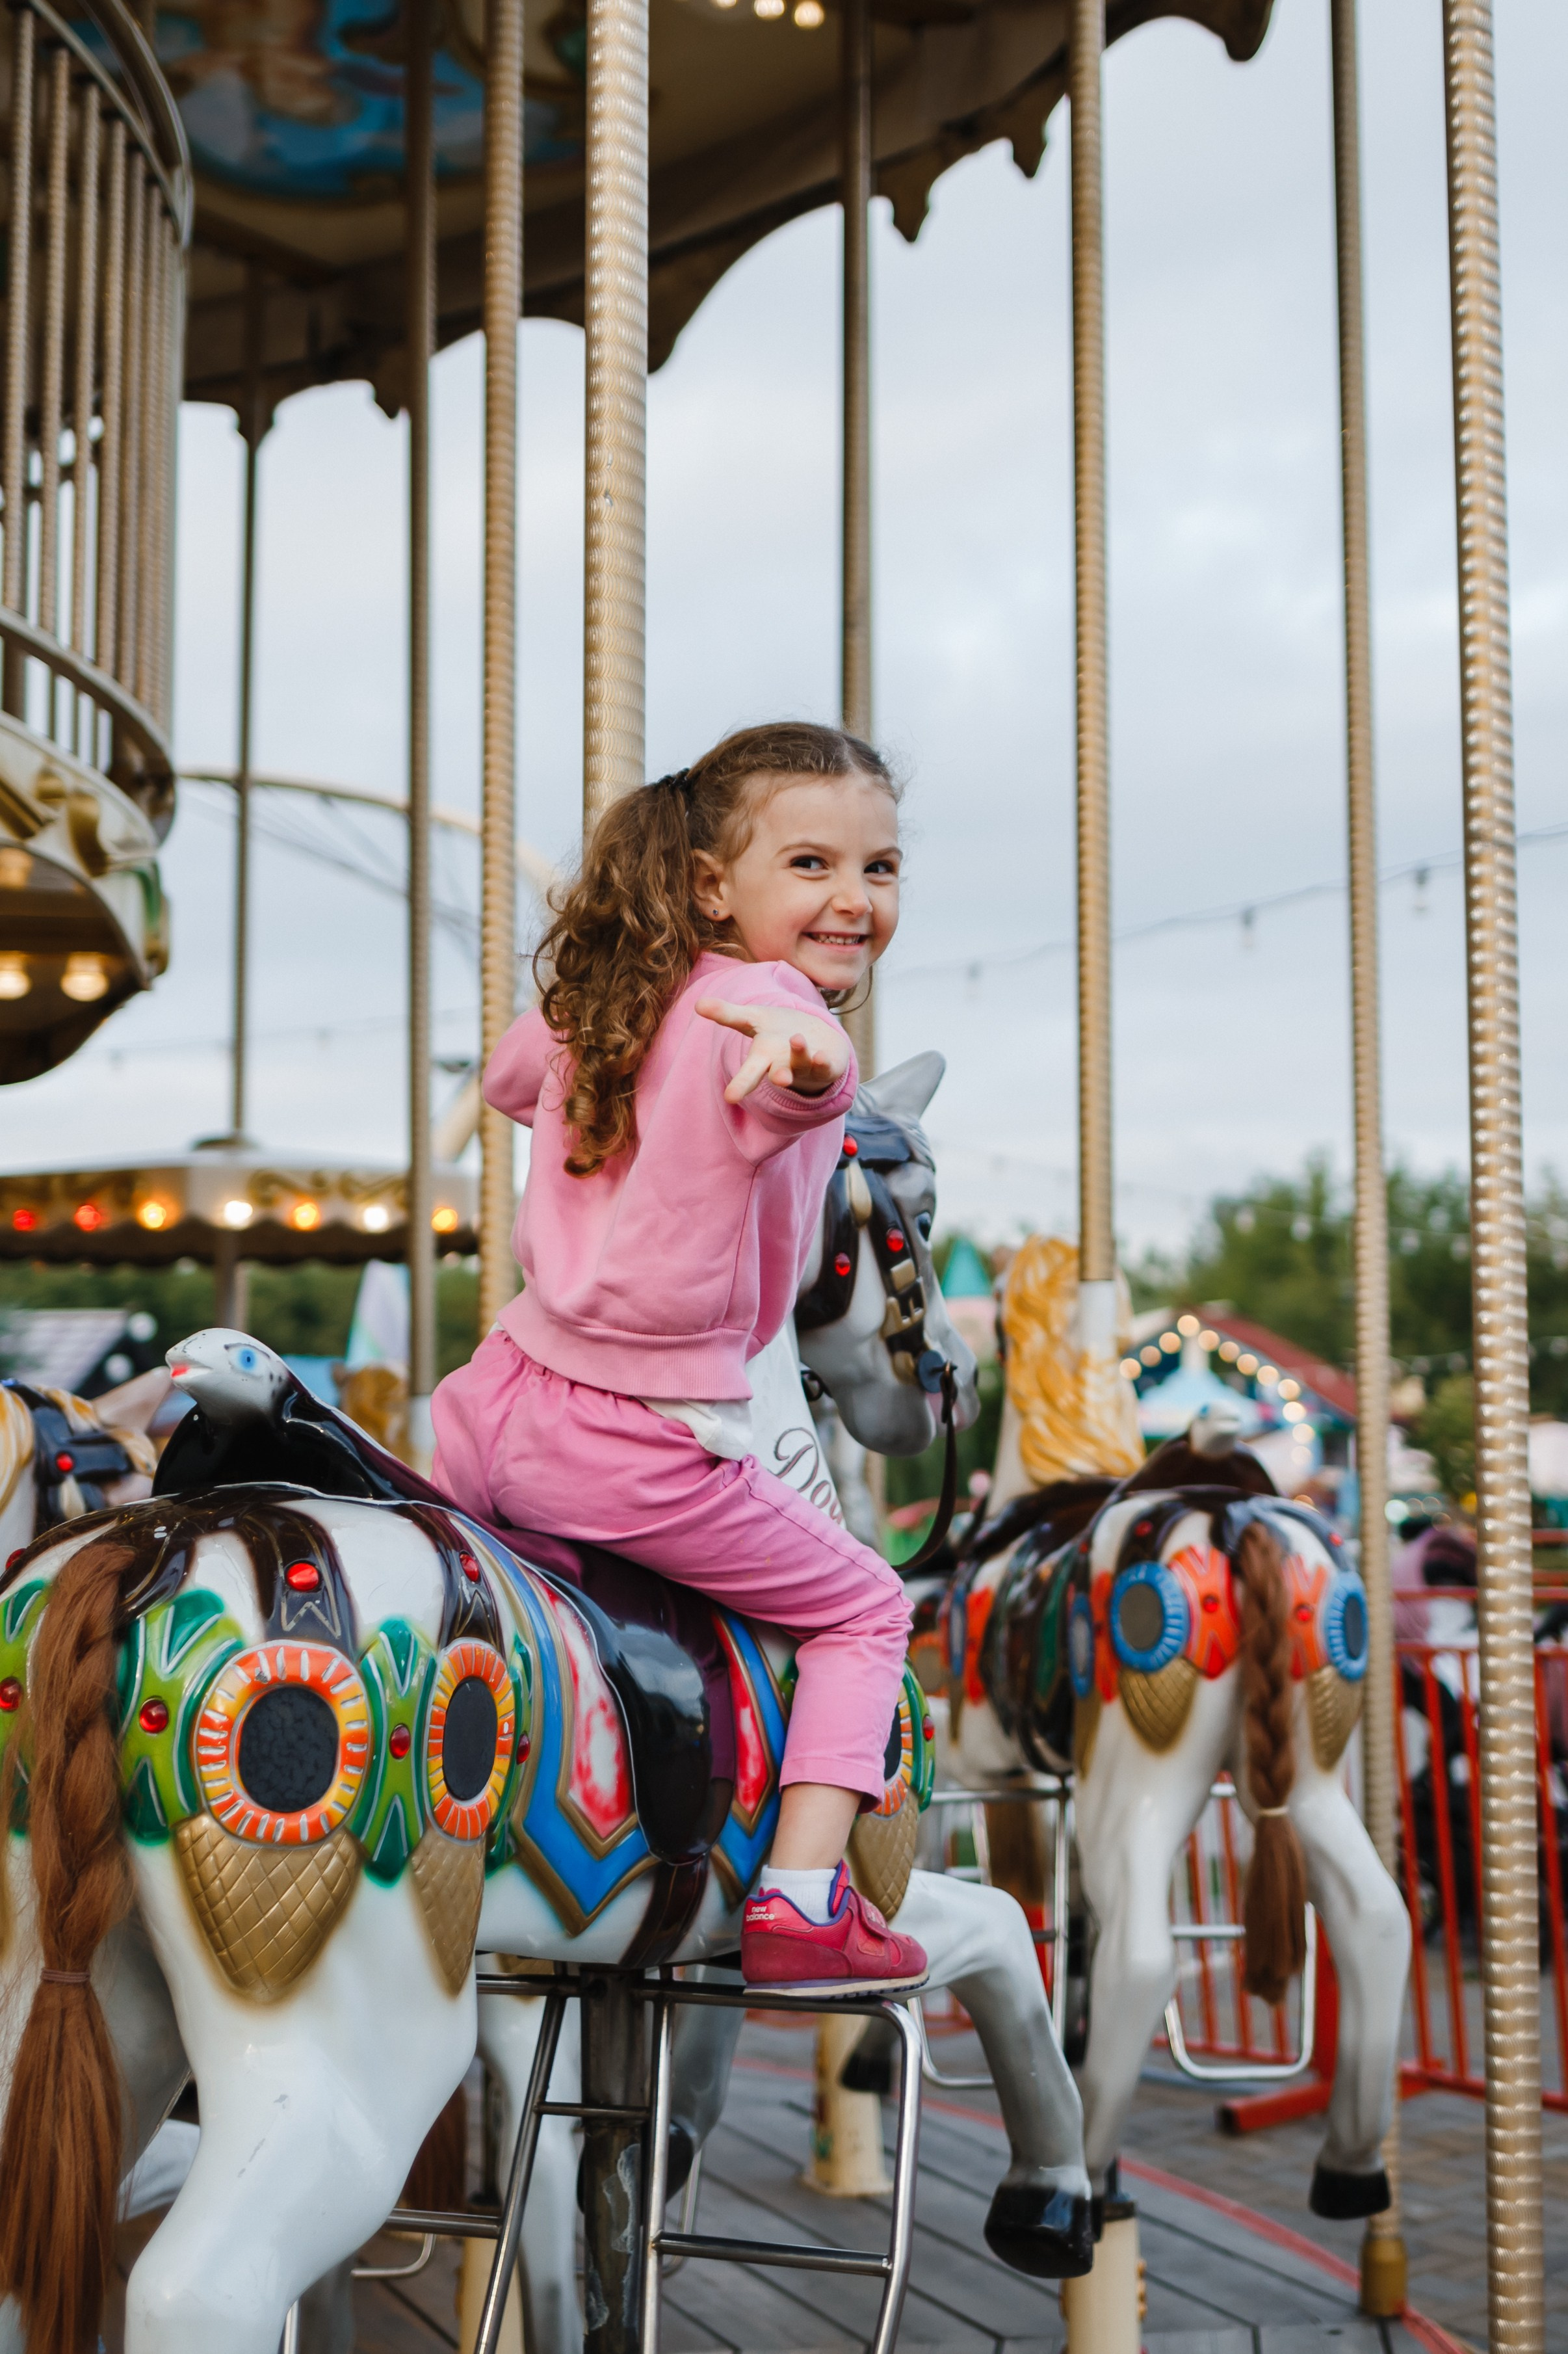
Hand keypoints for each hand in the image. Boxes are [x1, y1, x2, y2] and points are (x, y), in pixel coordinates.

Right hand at [696, 998, 848, 1101]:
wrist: (815, 1040)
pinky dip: (822, 1061)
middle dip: (778, 1076)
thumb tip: (697, 1004)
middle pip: (778, 1073)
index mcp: (763, 1058)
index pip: (751, 1072)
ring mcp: (806, 1066)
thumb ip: (727, 1014)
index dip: (741, 1084)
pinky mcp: (826, 1064)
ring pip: (801, 1063)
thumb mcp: (752, 1020)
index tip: (730, 1097)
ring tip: (796, 1039)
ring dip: (799, 1053)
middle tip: (778, 1080)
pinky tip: (820, 1055)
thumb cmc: (777, 1033)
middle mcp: (783, 1066)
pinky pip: (825, 1066)